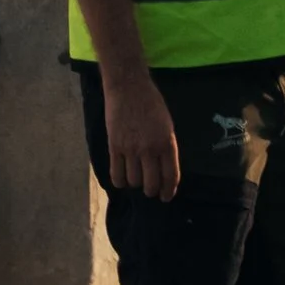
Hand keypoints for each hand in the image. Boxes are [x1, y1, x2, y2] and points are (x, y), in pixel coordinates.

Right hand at [101, 69, 180, 201]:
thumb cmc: (151, 103)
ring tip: (136, 178)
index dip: (168, 190)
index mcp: (167, 143)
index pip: (170, 175)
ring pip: (134, 181)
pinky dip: (120, 181)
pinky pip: (116, 174)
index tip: (166, 196)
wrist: (128, 87)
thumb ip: (166, 146)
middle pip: (151, 183)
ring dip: (136, 184)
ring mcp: (131, 149)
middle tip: (151, 190)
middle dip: (152, 191)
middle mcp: (150, 149)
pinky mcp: (114, 147)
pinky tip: (122, 179)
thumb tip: (164, 168)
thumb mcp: (167, 124)